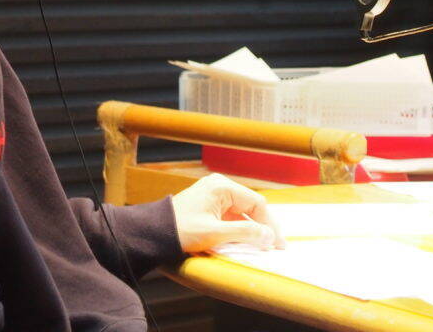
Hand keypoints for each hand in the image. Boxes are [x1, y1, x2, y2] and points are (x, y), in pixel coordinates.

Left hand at [170, 173, 285, 252]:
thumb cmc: (181, 230)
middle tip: (275, 246)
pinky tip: (247, 241)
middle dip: (263, 227)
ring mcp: (214, 195)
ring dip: (252, 229)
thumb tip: (269, 236)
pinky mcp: (209, 206)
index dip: (270, 224)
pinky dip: (240, 228)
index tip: (277, 243)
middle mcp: (220, 187)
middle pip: (251, 206)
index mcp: (222, 187)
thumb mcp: (215, 233)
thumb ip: (245, 232)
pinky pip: (231, 216)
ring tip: (263, 246)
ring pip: (242, 212)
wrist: (155, 232)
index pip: (256, 203)